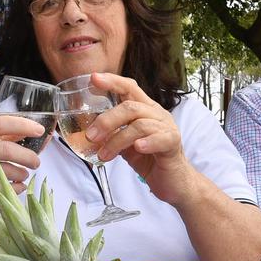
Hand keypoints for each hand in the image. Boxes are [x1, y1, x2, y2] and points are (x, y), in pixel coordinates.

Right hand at [0, 115, 42, 203]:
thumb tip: (21, 133)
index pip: (0, 124)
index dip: (23, 126)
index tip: (39, 130)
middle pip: (6, 150)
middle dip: (28, 156)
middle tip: (37, 161)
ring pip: (4, 172)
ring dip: (21, 174)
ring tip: (25, 174)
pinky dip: (13, 188)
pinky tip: (18, 186)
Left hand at [85, 72, 195, 203]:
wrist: (174, 182)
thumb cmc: (150, 160)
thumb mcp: (126, 144)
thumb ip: (111, 135)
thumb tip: (86, 133)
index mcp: (145, 109)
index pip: (129, 88)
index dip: (112, 81)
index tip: (93, 78)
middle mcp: (157, 114)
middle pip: (131, 106)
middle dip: (107, 120)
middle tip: (90, 136)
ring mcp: (167, 128)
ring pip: (140, 125)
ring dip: (117, 140)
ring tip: (104, 155)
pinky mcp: (173, 144)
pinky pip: (161, 138)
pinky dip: (147, 142)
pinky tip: (137, 148)